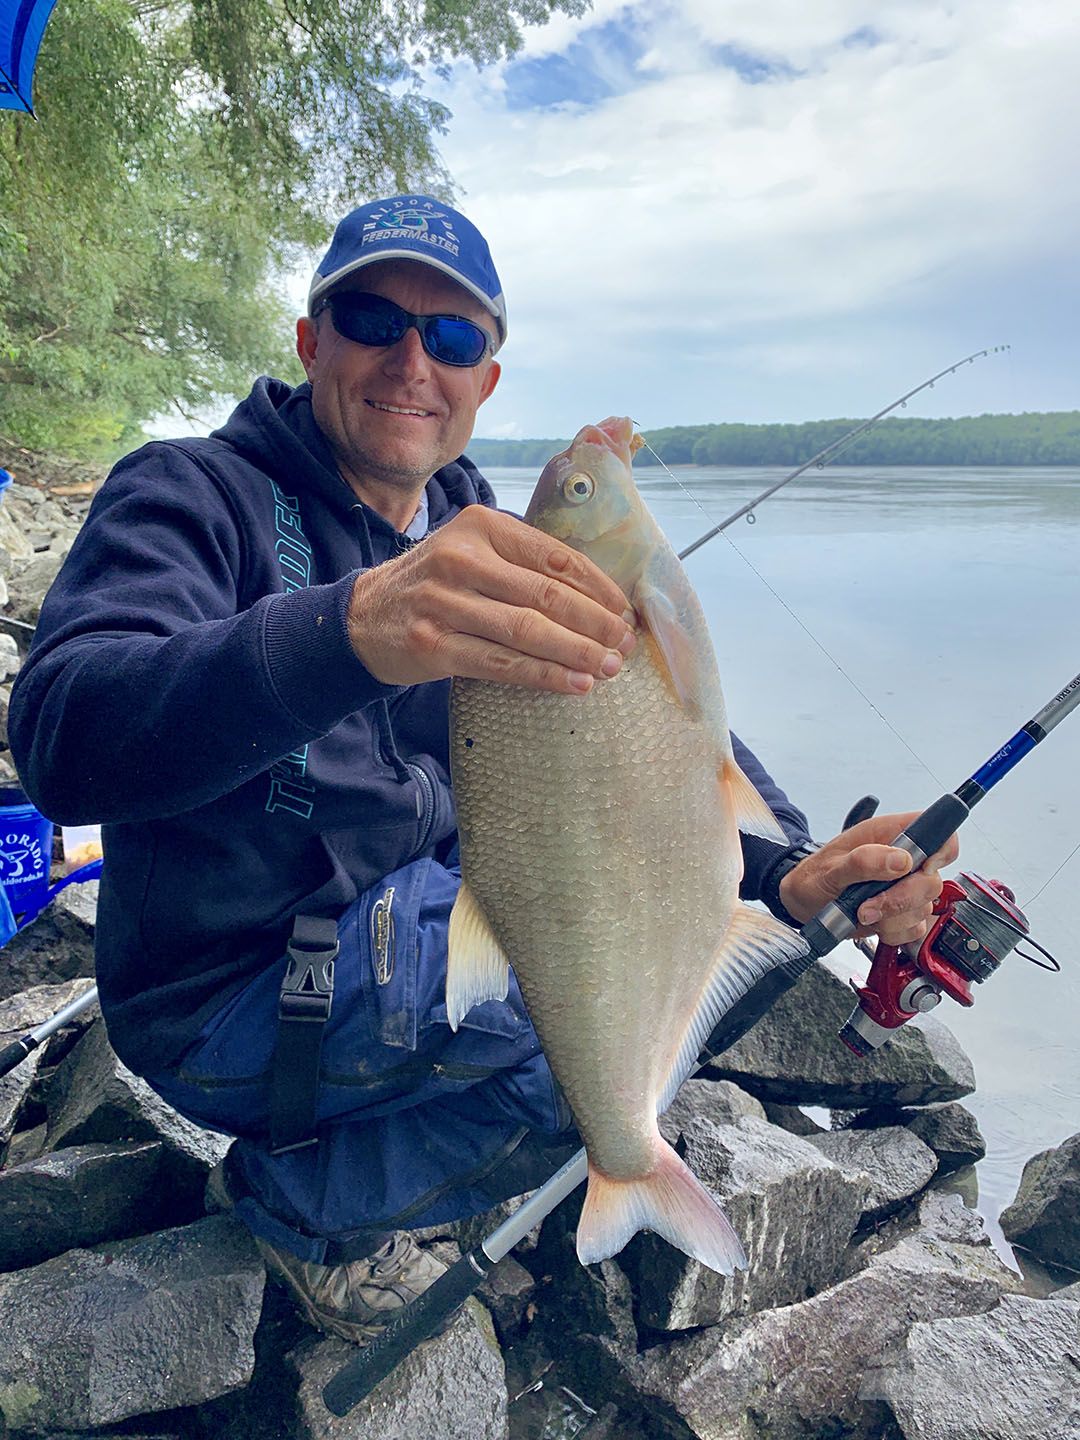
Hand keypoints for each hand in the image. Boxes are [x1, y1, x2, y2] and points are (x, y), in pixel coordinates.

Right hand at [346, 506, 635, 692]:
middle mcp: (461, 558)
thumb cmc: (435, 585)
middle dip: (595, 624)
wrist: (362, 616)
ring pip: (527, 631)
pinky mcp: (432, 644)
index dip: (599, 588)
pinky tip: (574, 684)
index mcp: (481, 526)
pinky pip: (501, 664)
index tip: (625, 612)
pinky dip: (543, 675)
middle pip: (546, 595)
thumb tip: (599, 598)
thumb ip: (523, 563)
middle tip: (625, 645)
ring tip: (608, 668)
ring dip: (576, 653)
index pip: (555, 557)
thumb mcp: (473, 552)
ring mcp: (443, 602)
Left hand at [777, 811, 959, 945]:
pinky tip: (873, 923)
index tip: (920, 869)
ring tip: (862, 912)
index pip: (939, 834)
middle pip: (933, 880)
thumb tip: (901, 859)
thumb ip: (864, 860)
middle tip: (869, 905)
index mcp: (891, 835)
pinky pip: (915, 929)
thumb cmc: (815, 876)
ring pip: (925, 908)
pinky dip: (893, 932)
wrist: (806, 904)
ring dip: (893, 918)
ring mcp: (906, 887)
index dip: (940, 851)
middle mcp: (904, 860)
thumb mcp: (831, 866)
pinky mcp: (903, 913)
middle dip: (902, 899)